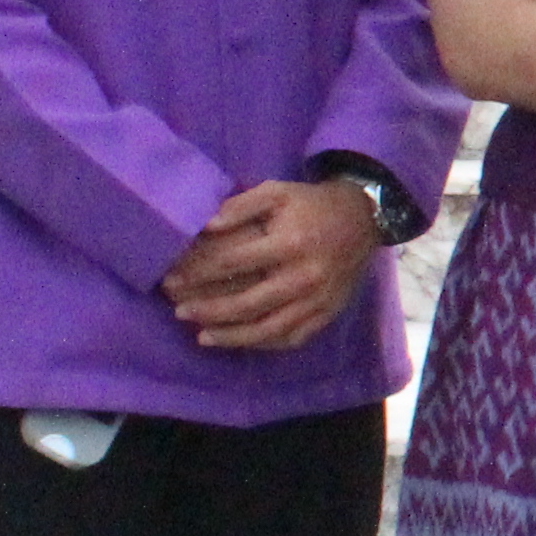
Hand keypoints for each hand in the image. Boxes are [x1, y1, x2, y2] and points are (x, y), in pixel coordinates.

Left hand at [162, 177, 386, 352]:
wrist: (364, 219)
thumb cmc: (312, 204)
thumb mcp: (277, 191)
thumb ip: (240, 205)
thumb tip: (206, 227)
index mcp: (289, 244)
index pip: (232, 264)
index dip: (197, 273)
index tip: (172, 280)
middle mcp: (303, 277)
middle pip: (246, 304)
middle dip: (207, 311)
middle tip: (180, 313)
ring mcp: (317, 300)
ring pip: (267, 329)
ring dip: (231, 337)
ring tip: (202, 337)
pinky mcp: (327, 313)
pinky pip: (291, 338)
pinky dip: (263, 344)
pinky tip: (241, 342)